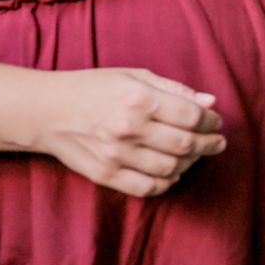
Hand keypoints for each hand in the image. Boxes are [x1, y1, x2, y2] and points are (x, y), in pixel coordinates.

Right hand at [29, 68, 225, 197]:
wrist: (48, 111)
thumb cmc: (95, 88)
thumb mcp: (135, 76)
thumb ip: (174, 90)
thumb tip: (209, 101)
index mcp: (140, 100)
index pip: (192, 116)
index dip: (211, 121)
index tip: (216, 121)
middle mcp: (129, 129)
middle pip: (186, 144)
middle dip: (209, 144)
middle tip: (217, 142)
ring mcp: (117, 156)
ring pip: (171, 168)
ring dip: (190, 163)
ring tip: (194, 155)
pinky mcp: (106, 175)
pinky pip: (148, 188)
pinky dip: (166, 182)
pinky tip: (172, 171)